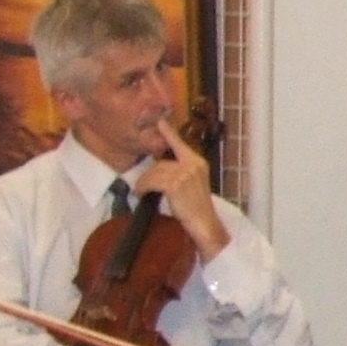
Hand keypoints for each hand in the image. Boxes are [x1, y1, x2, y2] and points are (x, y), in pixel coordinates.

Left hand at [140, 121, 226, 260]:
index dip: (169, 133)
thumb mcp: (192, 186)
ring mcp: (184, 173)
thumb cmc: (198, 209)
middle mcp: (192, 165)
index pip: (180, 145)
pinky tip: (141, 195)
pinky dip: (143, 188)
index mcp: (198, 163)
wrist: (205, 224)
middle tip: (142, 187)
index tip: (160, 121)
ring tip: (141, 192)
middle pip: (160, 163)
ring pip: (154, 172)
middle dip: (148, 175)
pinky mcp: (175, 184)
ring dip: (143, 183)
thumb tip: (159, 169)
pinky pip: (152, 181)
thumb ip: (181, 173)